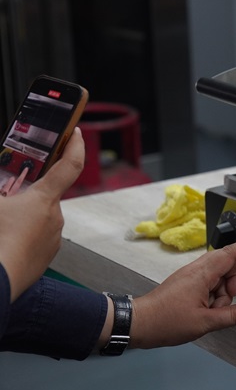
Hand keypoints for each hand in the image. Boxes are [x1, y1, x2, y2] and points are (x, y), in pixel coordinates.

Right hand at [0, 128, 84, 300]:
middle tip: (6, 199)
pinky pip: (36, 238)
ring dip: (21, 217)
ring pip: (38, 218)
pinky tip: (6, 241)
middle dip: (25, 194)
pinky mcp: (47, 256)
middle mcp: (55, 216)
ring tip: (1, 226)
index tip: (75, 132)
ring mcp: (53, 238)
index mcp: (44, 199)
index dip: (74, 145)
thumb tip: (4, 189)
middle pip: (44, 195)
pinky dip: (22, 236)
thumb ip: (1, 187)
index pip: (70, 165)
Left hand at [130, 236, 235, 347]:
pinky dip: (211, 295)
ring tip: (210, 310)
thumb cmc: (166, 321)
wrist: (139, 324)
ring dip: (221, 293)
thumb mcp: (205, 321)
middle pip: (227, 265)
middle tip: (226, 302)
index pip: (231, 253)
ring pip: (217, 276)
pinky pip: (207, 282)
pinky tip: (204, 309)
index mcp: (202, 274)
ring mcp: (189, 275)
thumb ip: (233, 315)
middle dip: (233, 283)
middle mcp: (196, 270)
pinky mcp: (185, 283)